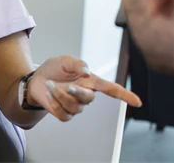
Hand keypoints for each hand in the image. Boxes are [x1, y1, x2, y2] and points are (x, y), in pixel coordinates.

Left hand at [27, 55, 141, 121]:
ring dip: (60, 95)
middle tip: (68, 86)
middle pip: (89, 98)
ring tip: (50, 85)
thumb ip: (77, 63)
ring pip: (74, 107)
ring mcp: (75, 105)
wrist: (36, 79)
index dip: (124, 95)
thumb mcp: (65, 60)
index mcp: (90, 81)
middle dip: (78, 93)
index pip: (111, 89)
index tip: (137, 102)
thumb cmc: (54, 69)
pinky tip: (49, 94)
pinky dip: (54, 103)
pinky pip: (63, 114)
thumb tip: (87, 71)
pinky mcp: (64, 113)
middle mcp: (85, 94)